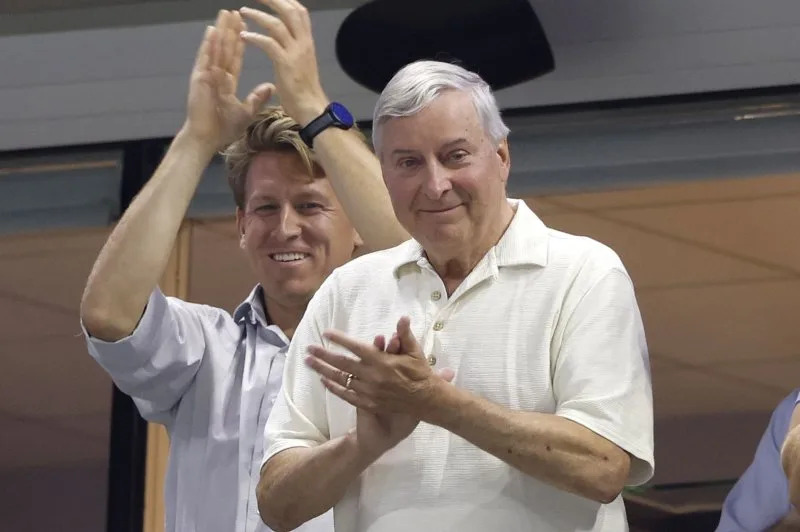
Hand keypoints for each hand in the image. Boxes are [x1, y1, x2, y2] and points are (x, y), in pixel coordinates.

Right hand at [183, 10, 274, 149]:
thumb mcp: (246, 112)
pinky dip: (208, 45)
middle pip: (225, 48)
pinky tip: (212, 31)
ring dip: (221, 31)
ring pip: (216, 49)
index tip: (245, 26)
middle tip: (236, 11)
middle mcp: (216, 75)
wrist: (207, 139)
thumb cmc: (223, 129)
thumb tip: (271, 87)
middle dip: (231, 29)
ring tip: (225, 13)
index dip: (241, 41)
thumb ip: (257, 98)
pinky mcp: (199, 79)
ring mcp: (206, 76)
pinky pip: (204, 59)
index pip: (235, 57)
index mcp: (226, 82)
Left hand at [240, 0, 327, 125]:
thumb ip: (296, 49)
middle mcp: (304, 43)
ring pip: (276, 24)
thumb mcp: (303, 64)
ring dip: (258, 15)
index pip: (299, 12)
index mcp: (307, 42)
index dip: (285, 0)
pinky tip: (243, 36)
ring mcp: (295, 52)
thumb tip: (289, 42)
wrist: (311, 109)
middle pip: (290, 11)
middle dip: (272, 0)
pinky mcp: (285, 64)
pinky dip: (254, 37)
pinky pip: (269, 43)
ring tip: (243, 11)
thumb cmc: (305, 91)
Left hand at [306, 317, 454, 456]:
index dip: (340, 340)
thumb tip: (402, 317)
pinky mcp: (369, 403)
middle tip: (309, 348)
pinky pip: (346, 395)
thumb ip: (405, 334)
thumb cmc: (420, 373)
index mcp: (382, 361)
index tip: (326, 333)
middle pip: (342, 363)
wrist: (426, 400)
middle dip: (323, 355)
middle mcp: (372, 376)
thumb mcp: (415, 351)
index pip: (355, 347)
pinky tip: (323, 381)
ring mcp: (369, 391)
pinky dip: (333, 387)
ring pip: (341, 379)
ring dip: (323, 370)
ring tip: (309, 362)